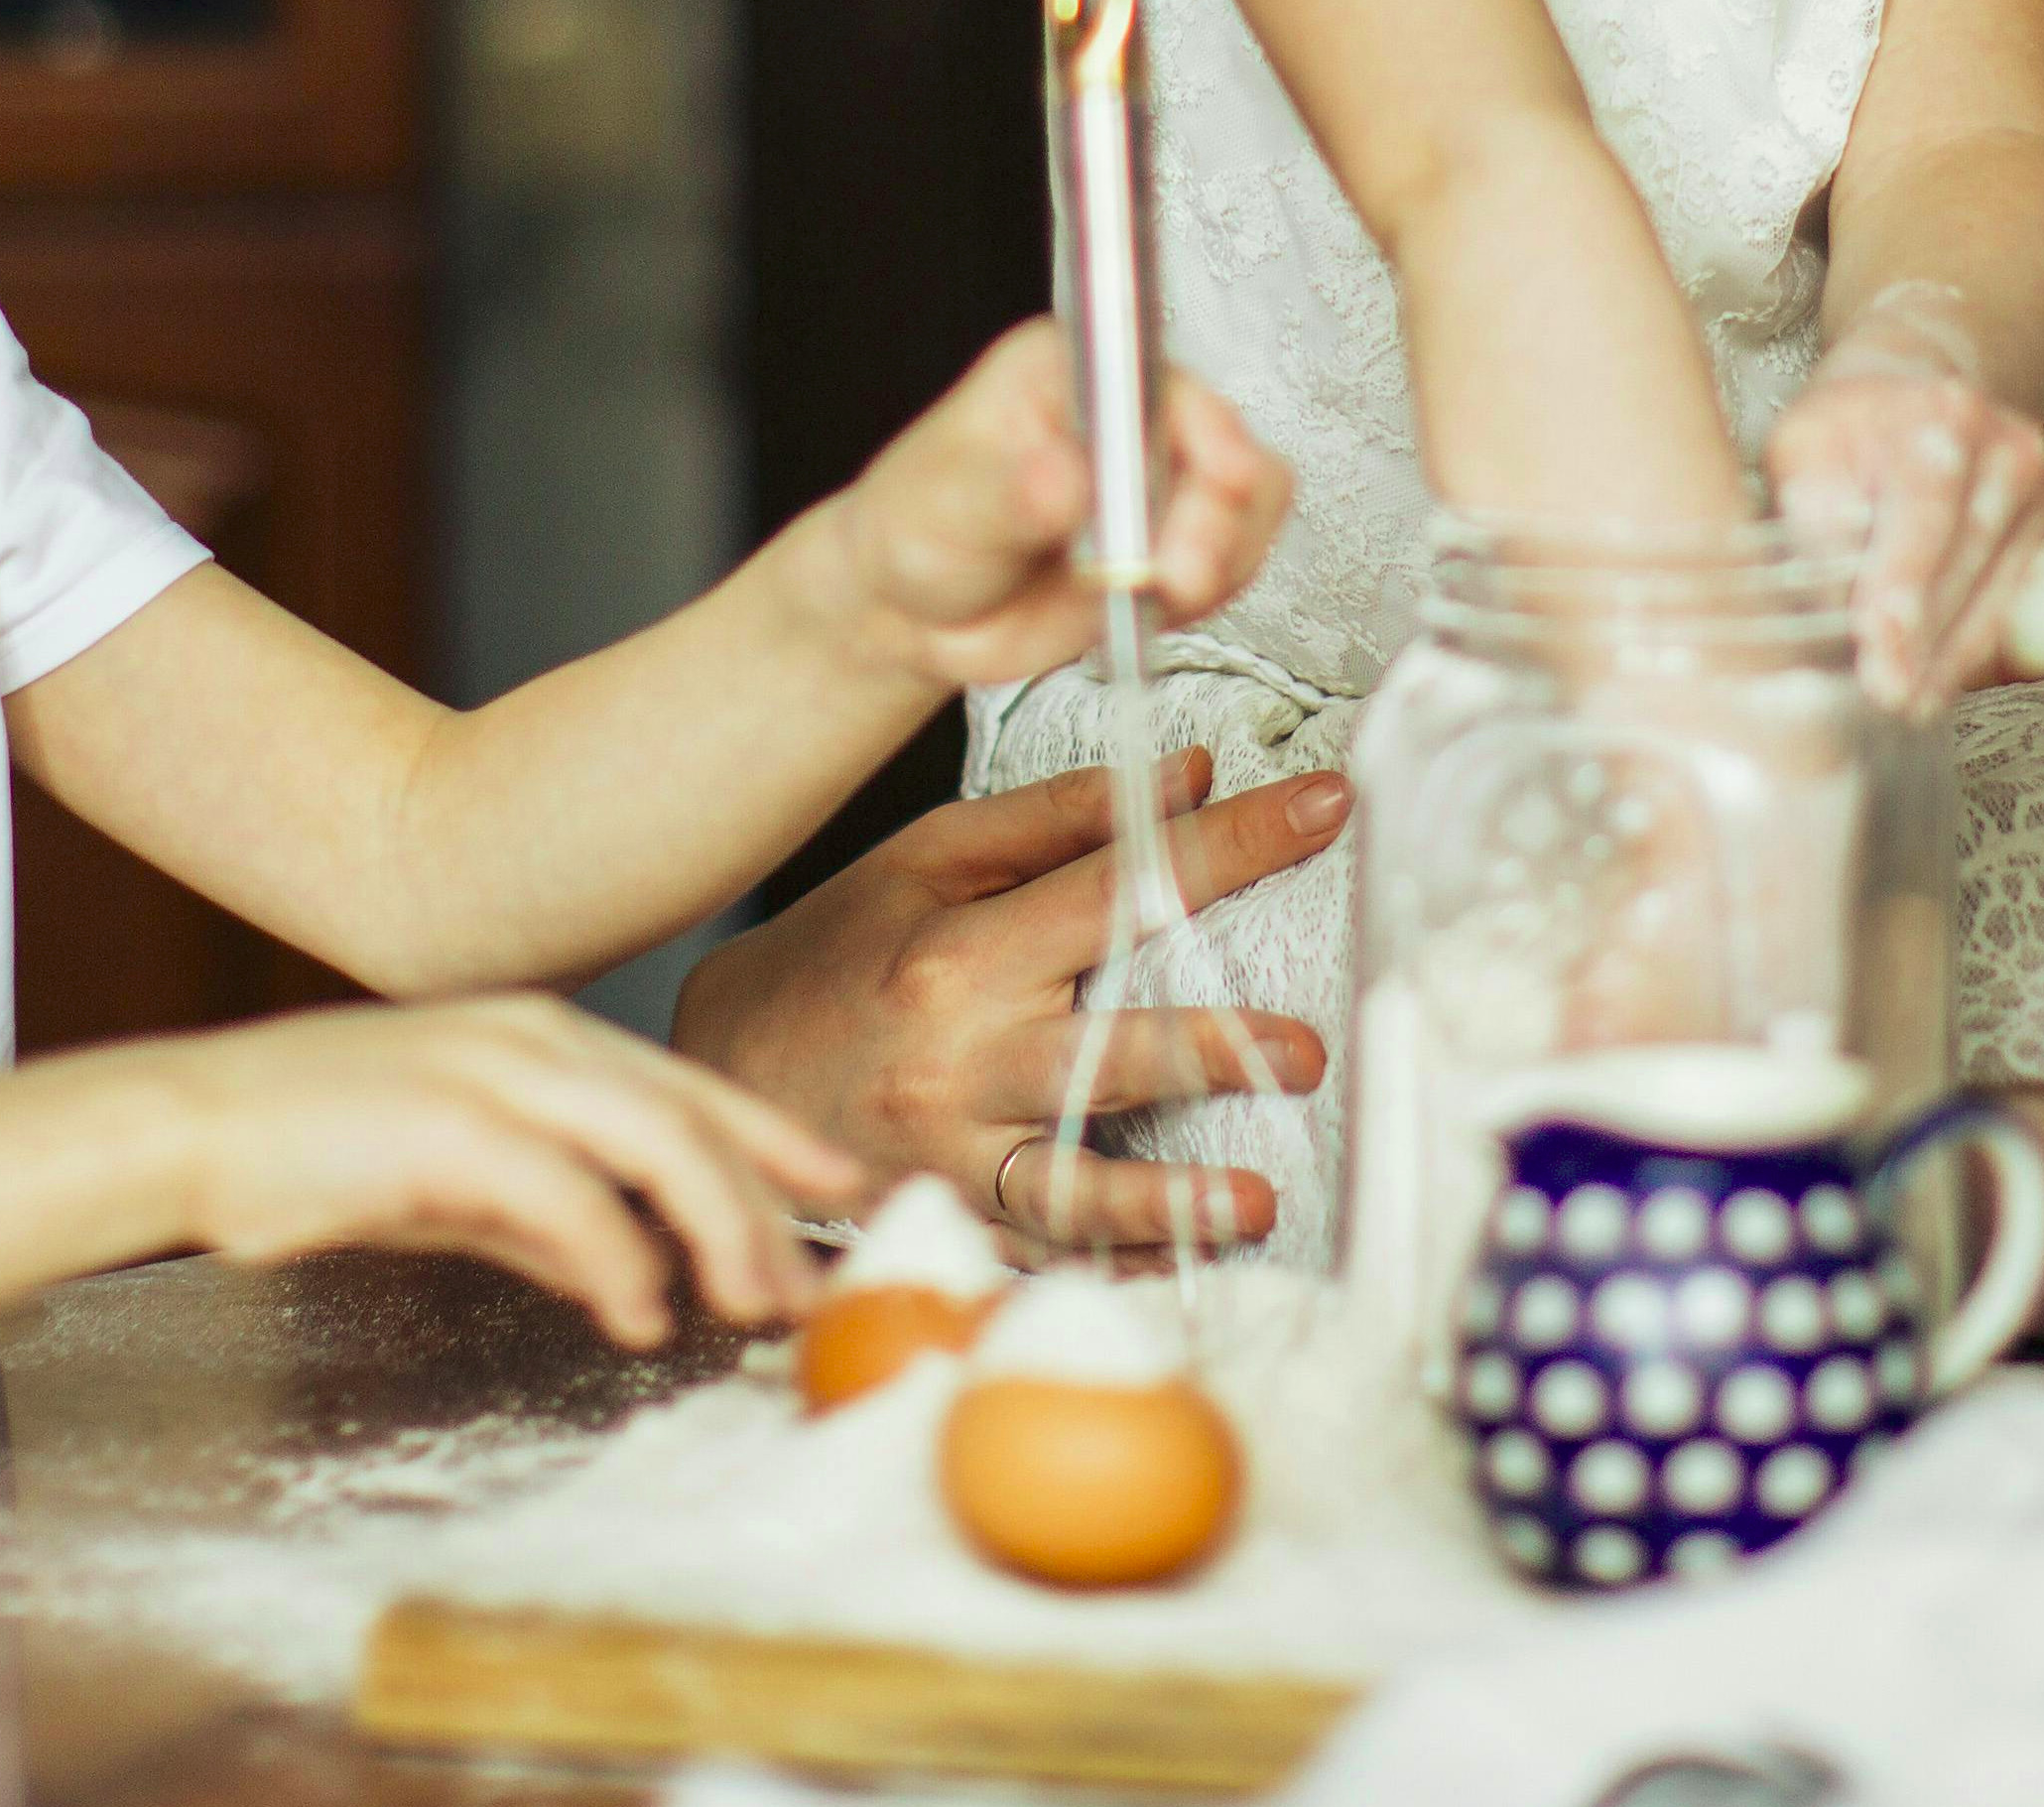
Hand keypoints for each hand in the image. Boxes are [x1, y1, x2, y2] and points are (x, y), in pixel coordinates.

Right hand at [157, 993, 864, 1345]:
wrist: (188, 1129)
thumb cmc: (310, 1149)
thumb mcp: (454, 1177)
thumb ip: (544, 1213)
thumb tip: (631, 1269)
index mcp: (543, 1039)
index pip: (694, 1089)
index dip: (777, 1143)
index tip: (843, 1197)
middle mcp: (537, 1041)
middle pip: (697, 1118)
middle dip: (768, 1208)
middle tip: (804, 1291)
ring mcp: (496, 1074)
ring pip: (661, 1146)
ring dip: (719, 1232)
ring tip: (745, 1306)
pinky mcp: (452, 1127)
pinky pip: (572, 1199)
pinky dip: (618, 1261)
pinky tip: (637, 1314)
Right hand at [673, 747, 1346, 1254]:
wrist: (717, 1074)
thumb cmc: (834, 957)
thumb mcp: (925, 861)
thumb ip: (1059, 818)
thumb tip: (1190, 774)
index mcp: (964, 952)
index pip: (1119, 887)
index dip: (1229, 844)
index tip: (1326, 807)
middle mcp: (961, 1060)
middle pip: (1101, 1054)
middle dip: (1209, 1052)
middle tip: (1302, 1053)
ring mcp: (951, 1157)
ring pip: (1067, 1186)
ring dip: (1164, 1199)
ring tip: (1254, 1205)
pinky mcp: (944, 1223)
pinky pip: (1033, 1257)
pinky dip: (1103, 1268)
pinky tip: (1172, 1270)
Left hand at [829, 321, 1291, 688]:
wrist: (922, 608)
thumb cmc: (922, 528)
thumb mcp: (947, 505)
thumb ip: (1009, 494)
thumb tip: (1065, 479)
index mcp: (1068, 363)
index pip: (1155, 372)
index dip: (1199, 420)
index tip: (1218, 476)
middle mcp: (1127, 406)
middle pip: (1221, 436)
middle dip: (1214, 517)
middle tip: (1175, 578)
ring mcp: (1162, 473)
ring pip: (1248, 500)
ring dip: (1222, 558)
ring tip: (1158, 599)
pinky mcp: (1180, 534)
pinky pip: (1238, 556)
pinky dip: (1214, 592)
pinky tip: (1155, 607)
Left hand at [1768, 348, 2043, 710]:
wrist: (1913, 393)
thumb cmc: (1847, 433)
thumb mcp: (1802, 453)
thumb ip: (1815, 520)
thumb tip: (1831, 608)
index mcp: (1941, 413)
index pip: (1924, 514)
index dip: (1901, 589)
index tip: (1879, 653)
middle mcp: (2009, 445)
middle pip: (1967, 560)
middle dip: (1925, 639)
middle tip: (1890, 697)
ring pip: (1999, 589)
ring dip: (1954, 654)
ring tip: (1910, 701)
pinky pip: (2020, 597)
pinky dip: (1979, 641)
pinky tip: (1942, 677)